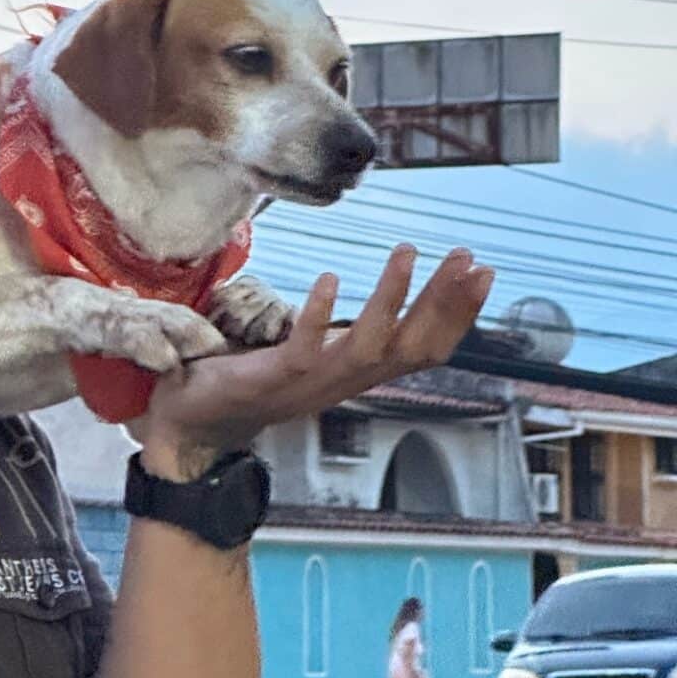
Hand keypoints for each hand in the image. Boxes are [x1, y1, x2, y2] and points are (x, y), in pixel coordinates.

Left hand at [132, 246, 493, 477]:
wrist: (196, 425)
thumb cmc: (256, 382)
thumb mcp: (316, 355)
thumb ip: (347, 333)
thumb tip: (383, 300)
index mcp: (355, 374)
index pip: (423, 348)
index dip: (457, 314)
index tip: (481, 272)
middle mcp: (342, 382)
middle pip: (409, 347)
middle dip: (442, 303)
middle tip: (467, 259)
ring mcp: (308, 383)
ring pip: (366, 348)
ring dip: (390, 299)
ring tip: (407, 251)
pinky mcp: (270, 379)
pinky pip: (302, 350)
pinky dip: (319, 317)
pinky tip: (331, 278)